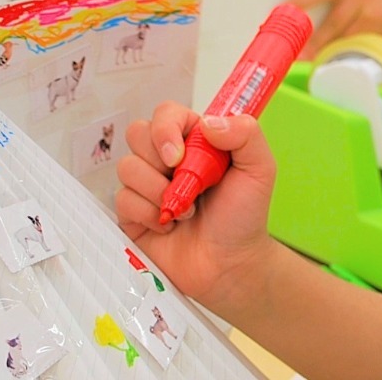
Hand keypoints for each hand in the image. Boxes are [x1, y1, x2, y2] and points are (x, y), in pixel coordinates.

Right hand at [116, 101, 279, 308]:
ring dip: (157, 192)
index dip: (165, 129)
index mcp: (194, 141)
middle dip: (158, 160)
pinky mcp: (132, 213)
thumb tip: (208, 122)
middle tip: (184, 184)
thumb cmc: (244, 217)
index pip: (166, 114)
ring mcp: (146, 185)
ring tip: (185, 212)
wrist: (230, 265)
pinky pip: (122, 200)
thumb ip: (245, 135)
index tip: (179, 156)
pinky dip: (148, 215)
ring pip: (127, 167)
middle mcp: (166, 159)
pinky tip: (168, 227)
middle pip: (137, 133)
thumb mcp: (259, 170)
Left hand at [288, 0, 381, 58]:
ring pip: (335, 21)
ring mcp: (363, 0)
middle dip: (302, 4)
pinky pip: (348, 36)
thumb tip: (296, 5)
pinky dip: (333, 46)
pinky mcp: (371, 20)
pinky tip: (321, 55)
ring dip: (316, 39)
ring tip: (301, 52)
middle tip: (284, 18)